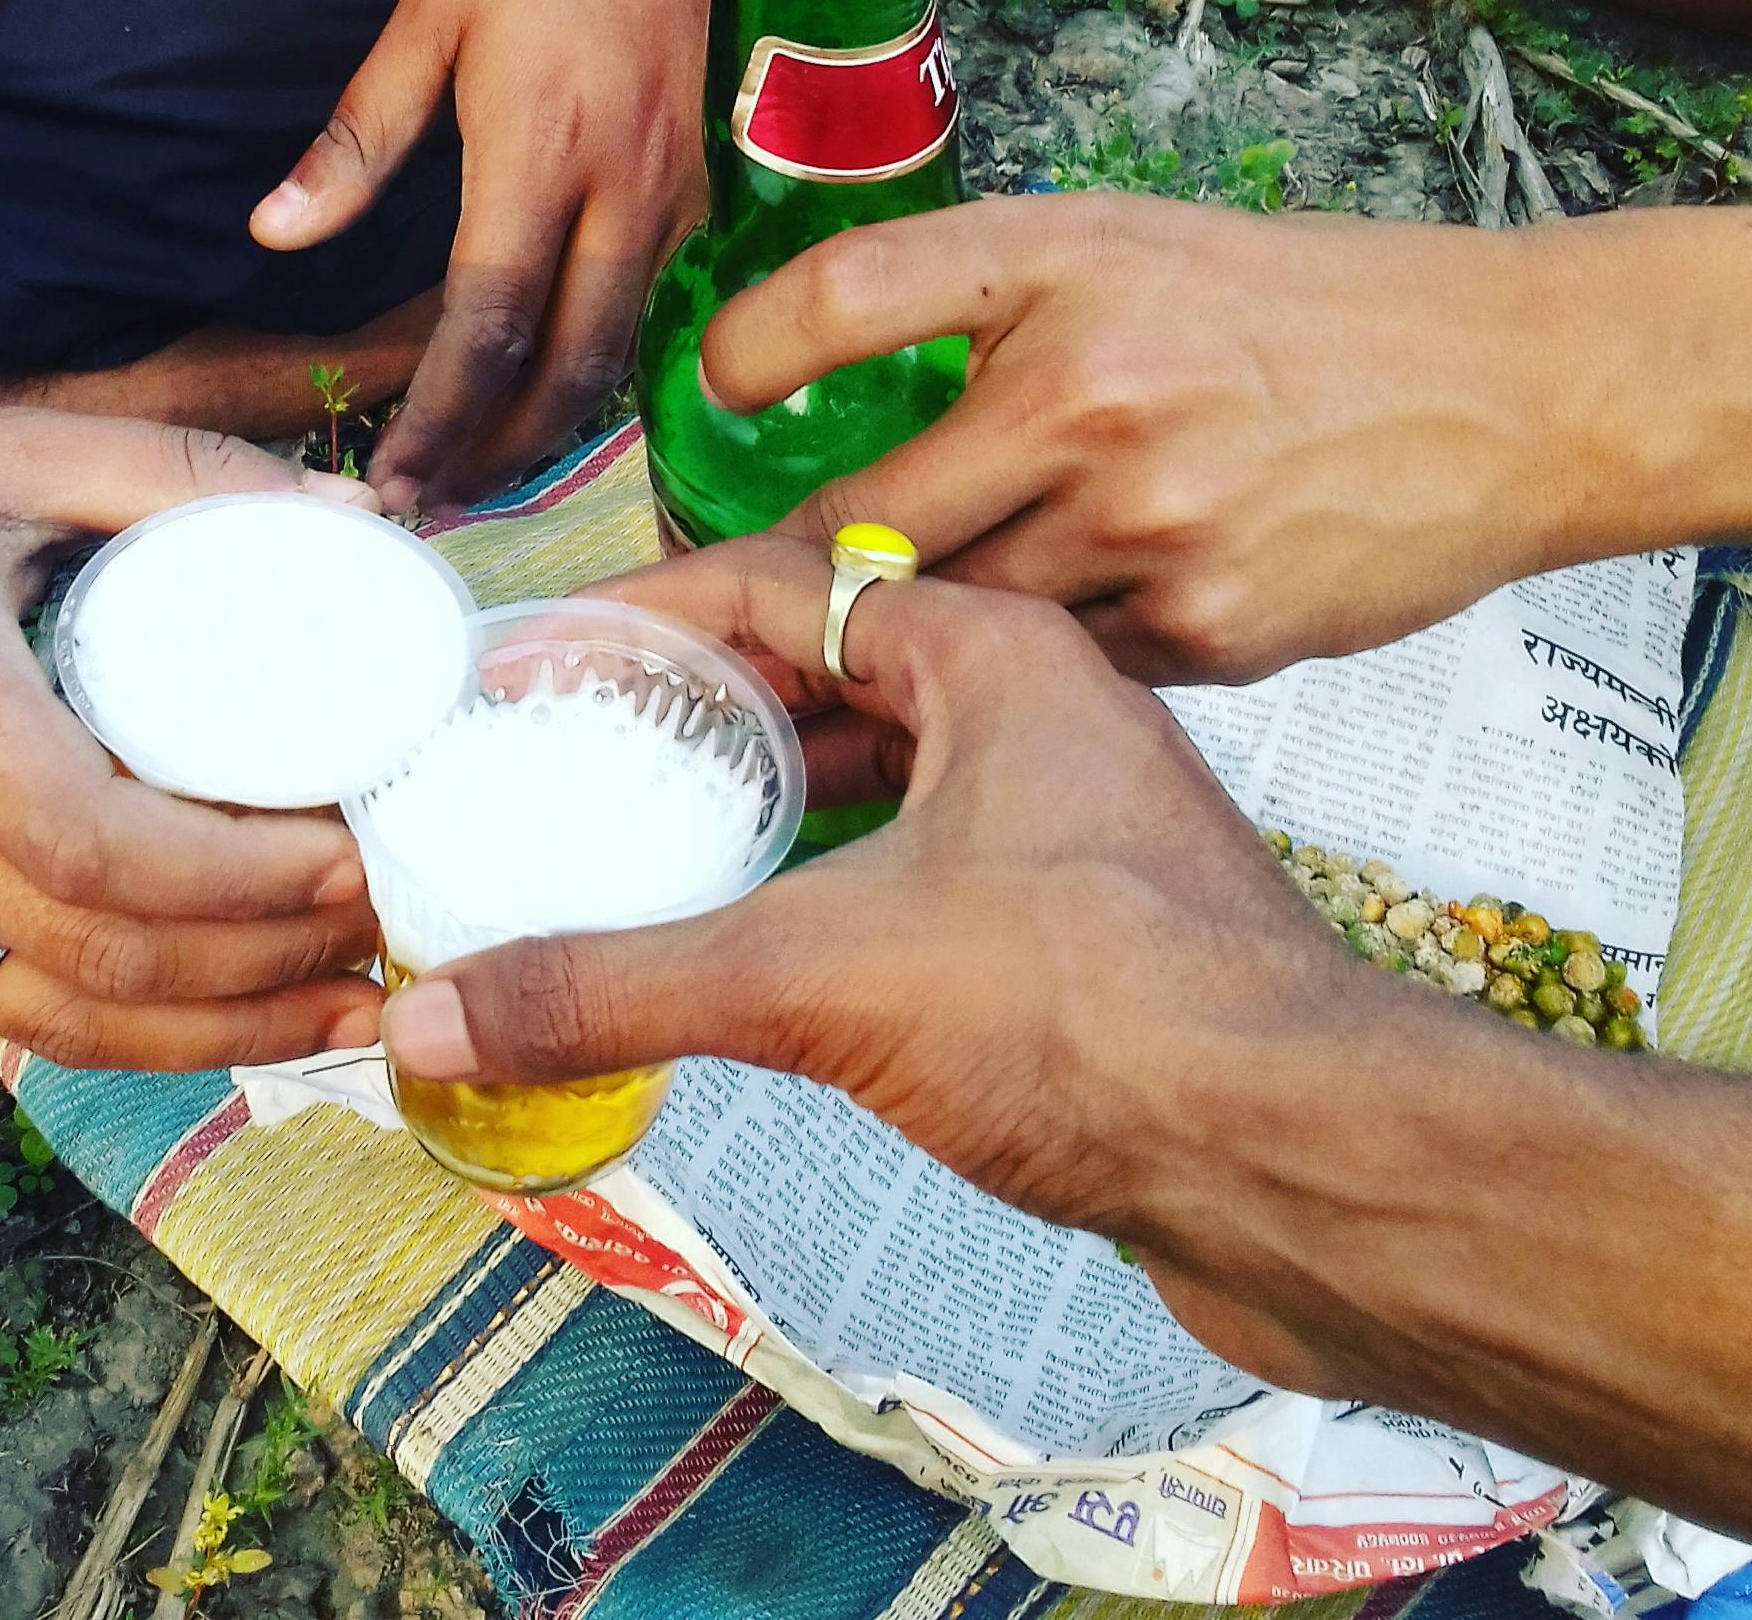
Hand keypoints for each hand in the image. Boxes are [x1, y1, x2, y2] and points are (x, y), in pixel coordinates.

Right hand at [0, 411, 384, 1068]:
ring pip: (63, 1016)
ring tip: (346, 1011)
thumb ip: (174, 471)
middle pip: (99, 953)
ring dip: (221, 1034)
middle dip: (262, 964)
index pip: (89, 842)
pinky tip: (237, 1019)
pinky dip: (140, 1034)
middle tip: (381, 927)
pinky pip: (17, 1011)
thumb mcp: (2, 451)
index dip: (234, 874)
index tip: (346, 853)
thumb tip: (349, 519)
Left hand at [250, 0, 713, 508]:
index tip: (394, 483)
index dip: (440, 420)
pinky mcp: (713, 177)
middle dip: (502, 452)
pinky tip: (558, 385)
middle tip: (440, 504)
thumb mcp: (420, 20)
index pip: (488, 324)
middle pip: (572, 367)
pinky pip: (660, 299)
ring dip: (556, 422)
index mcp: (538, 146)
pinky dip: (607, 359)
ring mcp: (681, 184)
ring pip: (626, 346)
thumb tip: (271, 235)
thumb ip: (352, 144)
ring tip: (485, 465)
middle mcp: (624, 182)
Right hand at [380, 534, 1351, 1243]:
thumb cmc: (1111, 1015)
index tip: (544, 660)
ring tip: (643, 839)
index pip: (780, 582)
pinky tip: (765, 945)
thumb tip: (437, 1012)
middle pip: (829, 675)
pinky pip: (926, 866)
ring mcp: (1073, 821)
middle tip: (573, 752)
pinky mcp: (1089, 927)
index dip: (646, 614)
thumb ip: (618, 985)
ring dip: (767, 801)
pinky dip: (834, 884)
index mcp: (990, 653)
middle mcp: (1038, 711)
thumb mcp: (820, 978)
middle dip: (699, 709)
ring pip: (884, 776)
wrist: (1314, 1169)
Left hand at [698, 191, 1604, 682]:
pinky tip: (1056, 642)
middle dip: (800, 570)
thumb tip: (824, 379)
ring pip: (955, 618)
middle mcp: (1090, 394)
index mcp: (1062, 270)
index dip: (755, 352)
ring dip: (909, 640)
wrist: (1507, 390)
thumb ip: (981, 302)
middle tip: (747, 598)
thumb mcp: (1126, 243)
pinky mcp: (1204, 632)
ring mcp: (1147, 526)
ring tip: (879, 647)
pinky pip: (1063, 666)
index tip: (719, 389)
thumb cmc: (1298, 309)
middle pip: (869, 519)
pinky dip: (1035, 666)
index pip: (847, 296)